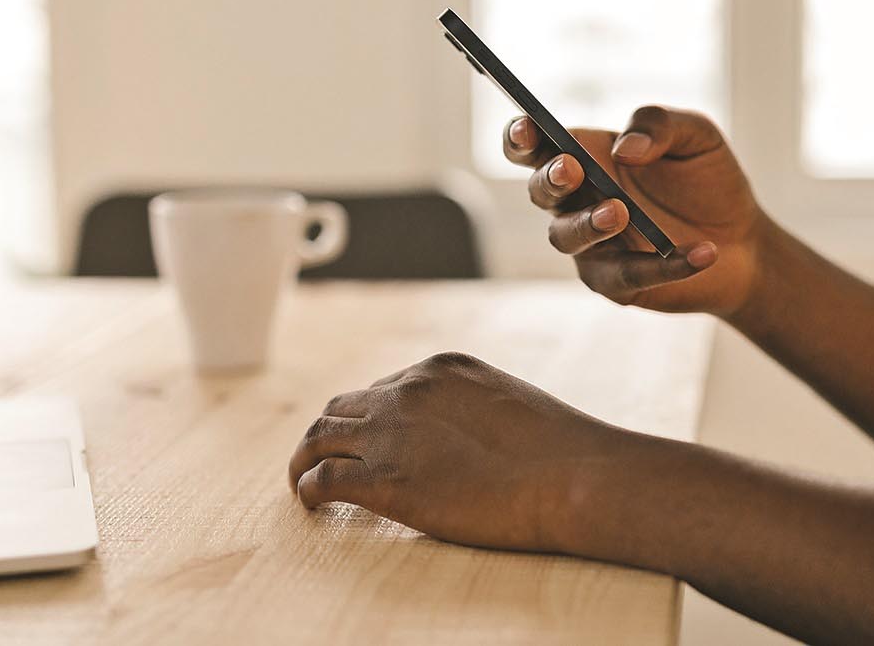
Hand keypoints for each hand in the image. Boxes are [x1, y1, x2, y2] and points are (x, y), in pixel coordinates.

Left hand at [288, 351, 623, 551]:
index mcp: (440, 369)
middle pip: (342, 407)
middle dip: (331, 433)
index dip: (372, 417)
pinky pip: (321, 480)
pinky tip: (311, 505)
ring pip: (318, 438)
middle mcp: (406, 392)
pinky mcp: (382, 481)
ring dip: (305, 457)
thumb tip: (467, 437)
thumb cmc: (561, 451)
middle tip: (324, 457)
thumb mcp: (511, 404)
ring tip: (300, 479)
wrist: (572, 476)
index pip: (385, 388)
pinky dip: (307, 490)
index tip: (373, 441)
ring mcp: (390, 434)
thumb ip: (474, 410)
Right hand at [503, 105, 764, 315]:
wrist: (743, 239)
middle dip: (550, 178)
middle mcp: (578, 201)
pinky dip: (665, 264)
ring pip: (565, 236)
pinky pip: (627, 274)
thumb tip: (624, 149)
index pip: (534, 145)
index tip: (527, 129)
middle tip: (573, 169)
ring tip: (621, 212)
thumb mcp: (696, 136)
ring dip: (587, 223)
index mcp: (586, 156)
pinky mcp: (617, 283)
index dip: (520, 137)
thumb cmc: (707, 181)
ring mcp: (592, 245)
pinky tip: (703, 252)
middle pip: (541, 190)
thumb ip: (659, 125)